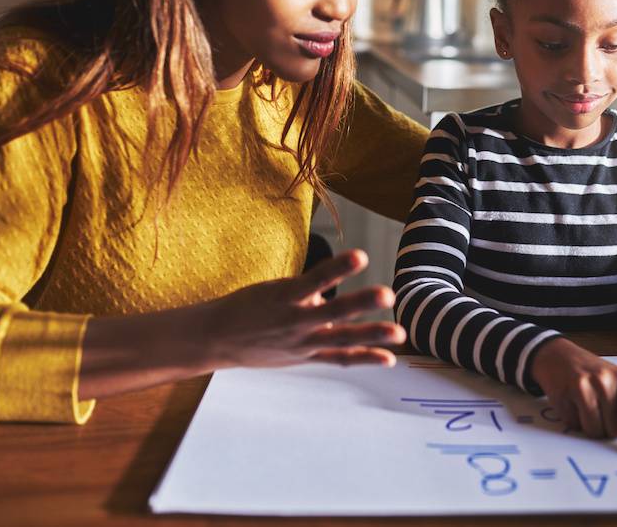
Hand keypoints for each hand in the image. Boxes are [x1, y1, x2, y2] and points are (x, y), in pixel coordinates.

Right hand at [204, 249, 405, 368]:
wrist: (217, 338)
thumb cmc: (250, 305)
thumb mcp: (276, 289)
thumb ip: (309, 290)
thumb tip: (335, 294)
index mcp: (286, 295)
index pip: (315, 279)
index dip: (338, 268)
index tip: (360, 256)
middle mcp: (296, 320)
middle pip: (333, 313)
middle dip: (361, 304)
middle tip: (388, 295)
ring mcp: (303, 342)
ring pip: (341, 339)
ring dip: (371, 336)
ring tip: (399, 333)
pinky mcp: (306, 356)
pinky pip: (338, 358)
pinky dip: (363, 358)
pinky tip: (388, 358)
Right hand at [530, 339, 616, 458]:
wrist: (558, 355)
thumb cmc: (589, 373)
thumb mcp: (613, 381)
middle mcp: (605, 381)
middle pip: (613, 430)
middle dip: (606, 428)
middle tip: (598, 410)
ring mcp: (584, 386)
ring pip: (594, 431)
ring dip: (589, 427)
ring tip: (583, 406)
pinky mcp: (565, 394)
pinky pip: (574, 425)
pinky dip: (573, 420)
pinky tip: (570, 402)